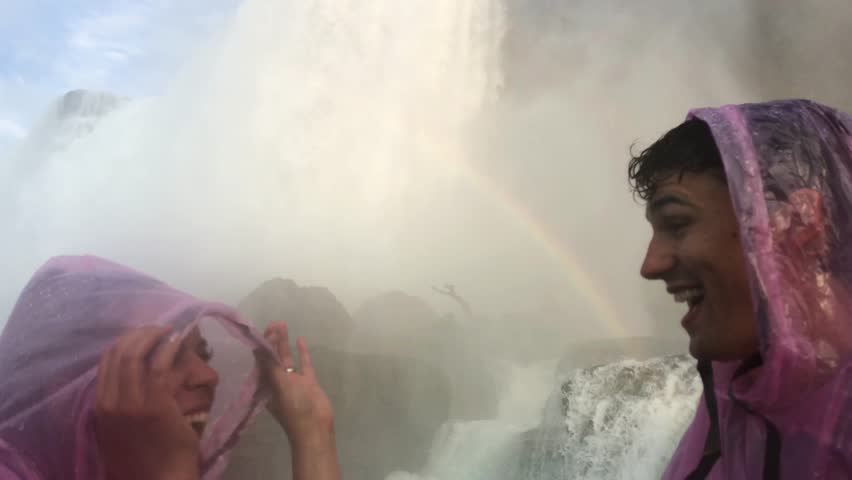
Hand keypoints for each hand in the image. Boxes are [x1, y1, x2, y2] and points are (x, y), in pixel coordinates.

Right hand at [95, 326, 199, 479]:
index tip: (143, 334)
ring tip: (172, 330)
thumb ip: (119, 403)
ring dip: (157, 336)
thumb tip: (133, 375)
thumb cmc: (144, 456)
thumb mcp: (118, 429)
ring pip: (138, 354)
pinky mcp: (157, 404)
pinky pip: (161, 366)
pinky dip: (171, 348)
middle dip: (142, 333)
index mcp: (101, 406)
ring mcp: (133, 402)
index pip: (106, 359)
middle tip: (160, 328)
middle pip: (121, 351)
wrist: (158, 479)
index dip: (126, 340)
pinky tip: (180, 342)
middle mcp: (112, 401)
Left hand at [254, 322, 334, 445]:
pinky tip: (300, 339)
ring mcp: (293, 381)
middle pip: (272, 356)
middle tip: (275, 322)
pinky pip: (303, 364)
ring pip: (287, 358)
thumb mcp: (279, 386)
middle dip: (272, 339)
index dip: (261, 344)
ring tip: (284, 324)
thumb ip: (271, 365)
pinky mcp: (308, 382)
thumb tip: (261, 345)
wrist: (315, 427)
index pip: (260, 359)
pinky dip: (302, 352)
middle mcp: (277, 380)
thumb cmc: (294, 408)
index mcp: (266, 383)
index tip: (263, 328)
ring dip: (284, 342)